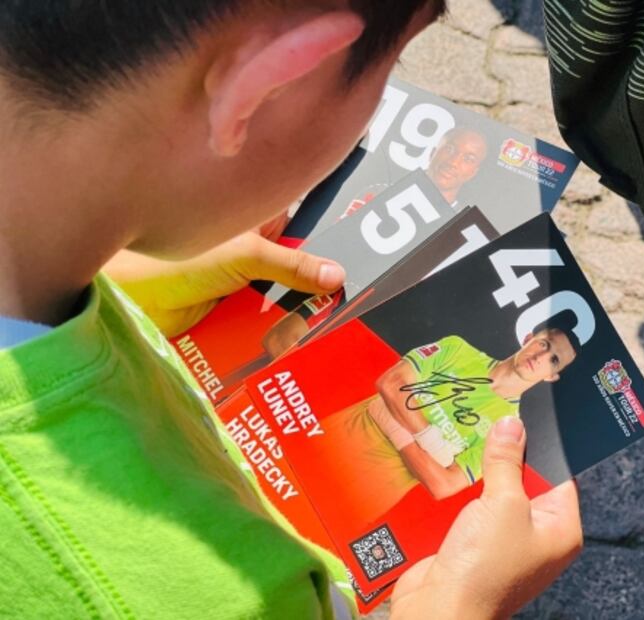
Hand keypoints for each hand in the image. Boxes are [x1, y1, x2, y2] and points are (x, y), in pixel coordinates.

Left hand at [104, 232, 343, 336]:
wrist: (133, 301)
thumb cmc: (181, 262)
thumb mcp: (246, 256)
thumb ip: (293, 266)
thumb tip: (339, 276)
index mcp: (261, 224)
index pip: (308, 234)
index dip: (331, 250)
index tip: (361, 268)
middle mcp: (256, 254)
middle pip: (300, 273)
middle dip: (319, 291)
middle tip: (351, 307)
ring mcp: (246, 286)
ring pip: (286, 301)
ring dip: (300, 316)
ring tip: (334, 331)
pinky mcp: (235, 316)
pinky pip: (267, 325)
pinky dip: (280, 334)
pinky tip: (303, 345)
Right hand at [391, 417, 581, 619]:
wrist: (440, 611)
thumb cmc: (486, 569)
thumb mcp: (503, 503)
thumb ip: (507, 461)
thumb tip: (512, 427)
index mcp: (560, 529)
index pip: (560, 474)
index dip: (542, 444)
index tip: (525, 416)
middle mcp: (536, 535)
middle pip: (524, 480)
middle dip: (506, 455)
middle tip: (492, 422)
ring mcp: (503, 541)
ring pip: (494, 492)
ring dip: (480, 473)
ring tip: (468, 441)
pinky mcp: (473, 544)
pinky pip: (471, 508)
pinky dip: (461, 491)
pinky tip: (449, 472)